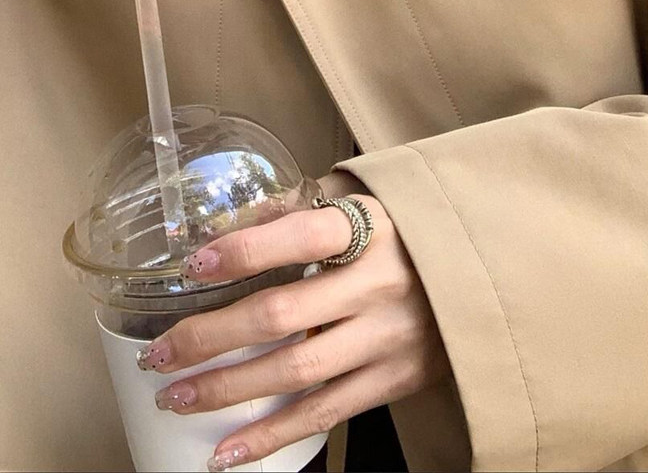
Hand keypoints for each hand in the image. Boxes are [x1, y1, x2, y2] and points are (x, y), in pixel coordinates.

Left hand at [135, 185, 445, 470]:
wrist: (488, 272)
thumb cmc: (403, 230)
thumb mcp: (360, 200)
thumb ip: (294, 209)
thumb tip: (221, 226)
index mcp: (369, 227)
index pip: (297, 237)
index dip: (241, 251)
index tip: (193, 265)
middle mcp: (379, 284)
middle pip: (281, 314)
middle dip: (211, 335)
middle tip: (159, 352)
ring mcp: (388, 339)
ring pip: (295, 372)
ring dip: (228, 388)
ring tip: (175, 396)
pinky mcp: (394, 381)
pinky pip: (324, 414)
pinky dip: (271, 435)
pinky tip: (225, 451)